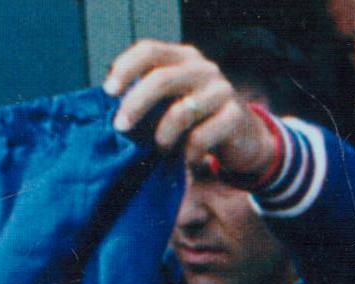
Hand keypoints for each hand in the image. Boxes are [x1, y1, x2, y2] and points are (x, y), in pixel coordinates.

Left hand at [101, 41, 281, 181]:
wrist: (246, 139)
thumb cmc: (199, 120)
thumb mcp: (175, 99)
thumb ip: (150, 94)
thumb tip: (110, 105)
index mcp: (184, 57)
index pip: (149, 50)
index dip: (125, 68)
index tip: (109, 92)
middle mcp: (204, 69)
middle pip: (161, 79)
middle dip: (135, 105)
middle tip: (121, 127)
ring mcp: (222, 91)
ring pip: (181, 112)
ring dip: (163, 137)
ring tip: (160, 150)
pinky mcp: (236, 117)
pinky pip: (201, 138)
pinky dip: (188, 154)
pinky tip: (187, 162)